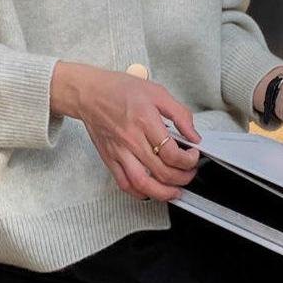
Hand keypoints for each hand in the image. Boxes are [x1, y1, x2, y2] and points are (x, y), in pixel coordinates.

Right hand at [50, 61, 202, 200]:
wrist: (89, 92)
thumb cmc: (118, 89)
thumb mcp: (156, 92)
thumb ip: (179, 114)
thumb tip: (193, 135)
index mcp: (146, 121)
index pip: (173, 154)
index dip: (189, 160)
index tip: (193, 156)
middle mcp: (132, 139)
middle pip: (162, 172)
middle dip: (183, 178)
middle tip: (188, 173)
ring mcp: (119, 150)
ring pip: (143, 184)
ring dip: (163, 193)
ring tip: (174, 191)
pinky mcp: (108, 157)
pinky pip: (124, 183)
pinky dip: (138, 192)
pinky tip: (148, 190)